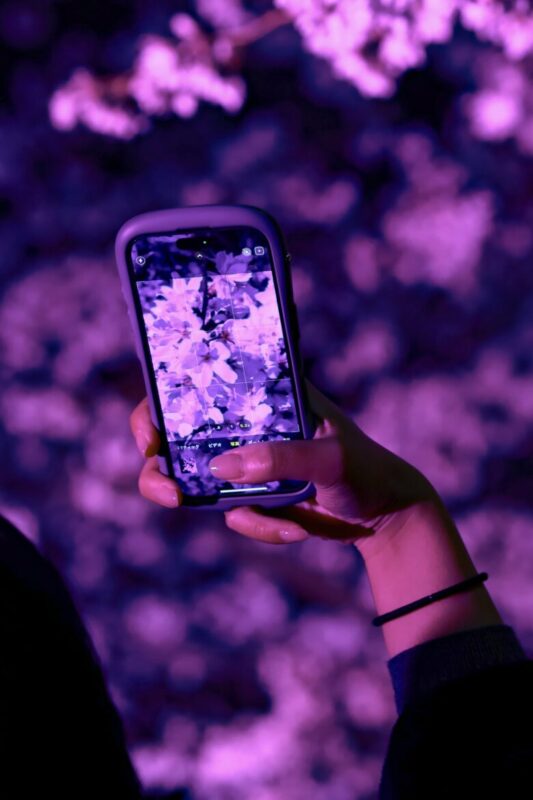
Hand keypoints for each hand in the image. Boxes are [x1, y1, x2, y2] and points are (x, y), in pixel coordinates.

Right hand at [129, 381, 441, 557]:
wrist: (383, 514)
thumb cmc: (363, 468)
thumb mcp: (330, 456)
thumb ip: (282, 458)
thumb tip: (221, 469)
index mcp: (261, 395)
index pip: (196, 386)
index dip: (160, 404)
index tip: (151, 435)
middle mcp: (244, 427)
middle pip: (176, 440)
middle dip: (162, 471)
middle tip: (171, 494)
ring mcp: (244, 465)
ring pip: (197, 485)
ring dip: (224, 509)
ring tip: (265, 517)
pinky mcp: (252, 499)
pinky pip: (234, 517)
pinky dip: (263, 528)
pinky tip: (300, 527)